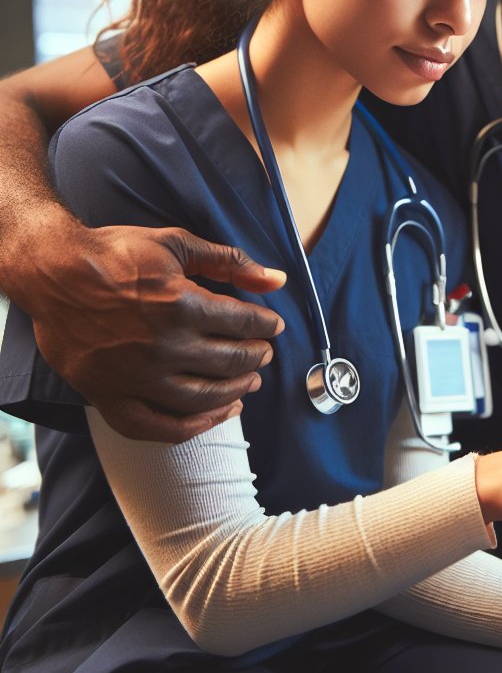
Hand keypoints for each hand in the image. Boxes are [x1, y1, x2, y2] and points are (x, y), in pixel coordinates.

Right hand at [13, 220, 285, 442]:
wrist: (52, 271)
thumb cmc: (115, 253)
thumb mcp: (176, 244)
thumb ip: (230, 261)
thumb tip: (278, 279)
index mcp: (181, 306)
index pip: (244, 324)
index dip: (266, 325)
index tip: (272, 325)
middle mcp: (163, 347)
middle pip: (231, 361)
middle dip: (256, 356)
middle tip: (264, 352)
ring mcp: (136, 377)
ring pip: (203, 398)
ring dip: (236, 391)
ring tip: (249, 381)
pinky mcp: (109, 396)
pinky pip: (157, 428)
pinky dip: (194, 428)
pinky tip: (216, 416)